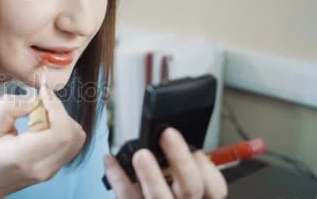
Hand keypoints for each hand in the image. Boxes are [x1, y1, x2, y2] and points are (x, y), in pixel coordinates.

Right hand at [0, 83, 86, 197]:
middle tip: (38, 104)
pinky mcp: (54, 169)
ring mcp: (50, 171)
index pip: (60, 132)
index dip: (56, 107)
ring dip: (62, 120)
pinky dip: (61, 128)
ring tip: (39, 116)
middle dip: (59, 111)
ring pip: (77, 138)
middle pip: (73, 134)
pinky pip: (70, 144)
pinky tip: (40, 126)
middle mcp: (42, 167)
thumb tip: (35, 98)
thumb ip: (11, 108)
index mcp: (23, 157)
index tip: (42, 91)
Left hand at [103, 128, 227, 198]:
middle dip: (180, 161)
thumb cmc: (167, 193)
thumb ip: (183, 167)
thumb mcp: (184, 184)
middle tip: (168, 134)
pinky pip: (127, 197)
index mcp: (200, 198)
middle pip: (190, 189)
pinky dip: (117, 178)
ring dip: (150, 175)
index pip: (215, 187)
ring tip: (141, 154)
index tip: (195, 148)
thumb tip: (170, 136)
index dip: (207, 168)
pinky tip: (110, 161)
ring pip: (160, 197)